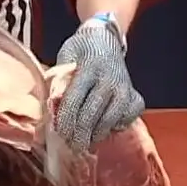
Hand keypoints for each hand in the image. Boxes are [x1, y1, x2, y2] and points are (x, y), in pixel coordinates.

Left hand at [55, 14, 144, 149]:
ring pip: (109, 121)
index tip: (58, 133)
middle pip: (92, 115)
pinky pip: (125, 121)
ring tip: (83, 143)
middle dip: (79, 134)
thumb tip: (52, 107)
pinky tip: (102, 128)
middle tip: (70, 145)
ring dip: (94, 135)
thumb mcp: (64, 58)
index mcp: (89, 67)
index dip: (66, 120)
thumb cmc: (80, 51)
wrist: (105, 40)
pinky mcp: (135, 98)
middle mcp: (110, 79)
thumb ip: (58, 81)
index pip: (75, 99)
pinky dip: (113, 128)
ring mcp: (125, 90)